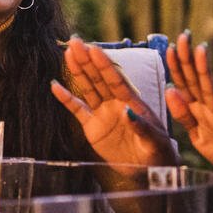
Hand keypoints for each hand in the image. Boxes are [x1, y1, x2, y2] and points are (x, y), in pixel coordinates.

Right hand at [51, 38, 177, 169]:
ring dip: (78, 72)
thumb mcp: (155, 141)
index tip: (94, 49)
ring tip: (67, 54)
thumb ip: (142, 126)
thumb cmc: (158, 152)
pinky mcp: (93, 127)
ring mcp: (103, 113)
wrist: (150, 170)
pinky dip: (66, 99)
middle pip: (99, 78)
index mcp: (132, 102)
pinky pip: (77, 109)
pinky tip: (55, 86)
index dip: (105, 65)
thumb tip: (127, 111)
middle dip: (88, 60)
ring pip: (88, 88)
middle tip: (75, 42)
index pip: (116, 80)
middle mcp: (116, 103)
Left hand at [163, 33, 212, 183]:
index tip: (170, 46)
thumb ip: (184, 115)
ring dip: (205, 71)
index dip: (177, 66)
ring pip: (212, 91)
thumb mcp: (197, 135)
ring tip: (201, 50)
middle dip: (188, 59)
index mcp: (200, 109)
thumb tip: (169, 89)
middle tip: (184, 35)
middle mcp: (211, 108)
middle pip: (197, 81)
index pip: (186, 84)